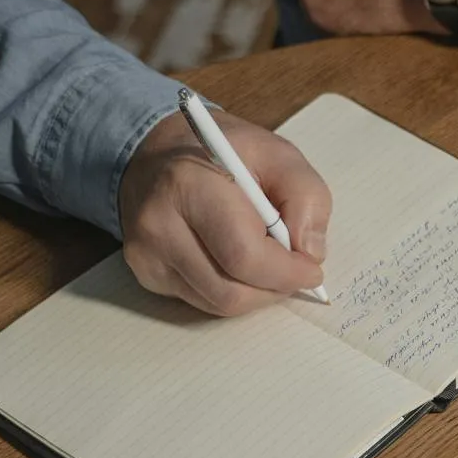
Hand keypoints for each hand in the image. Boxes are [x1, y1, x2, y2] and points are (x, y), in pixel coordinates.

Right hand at [118, 109, 330, 316]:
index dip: (287, 272)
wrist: (157, 154)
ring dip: (257, 293)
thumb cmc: (223, 153)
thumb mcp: (278, 154)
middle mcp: (159, 225)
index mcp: (190, 186)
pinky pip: (203, 302)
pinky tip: (236, 262)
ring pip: (220, 304)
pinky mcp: (146, 274)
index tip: (312, 269)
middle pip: (232, 292)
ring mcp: (146, 255)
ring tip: (267, 262)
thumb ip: (307, 197)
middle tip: (294, 269)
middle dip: (275, 288)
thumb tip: (311, 253)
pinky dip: (233, 291)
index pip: (244, 256)